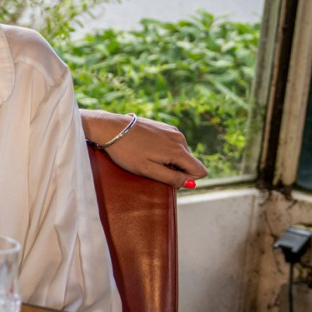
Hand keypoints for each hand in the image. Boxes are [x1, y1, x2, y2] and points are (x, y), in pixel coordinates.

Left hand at [93, 112, 208, 187]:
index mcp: (178, 150)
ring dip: (169, 160)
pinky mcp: (164, 126)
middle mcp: (179, 138)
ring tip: (147, 157)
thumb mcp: (148, 170)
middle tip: (153, 168)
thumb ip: (172, 178)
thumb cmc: (126, 152)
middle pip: (190, 162)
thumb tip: (192, 184)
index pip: (200, 171)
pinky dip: (164, 150)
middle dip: (176, 170)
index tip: (167, 177)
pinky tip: (146, 148)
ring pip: (181, 153)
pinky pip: (173, 144)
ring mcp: (172, 130)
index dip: (186, 179)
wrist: (111, 128)